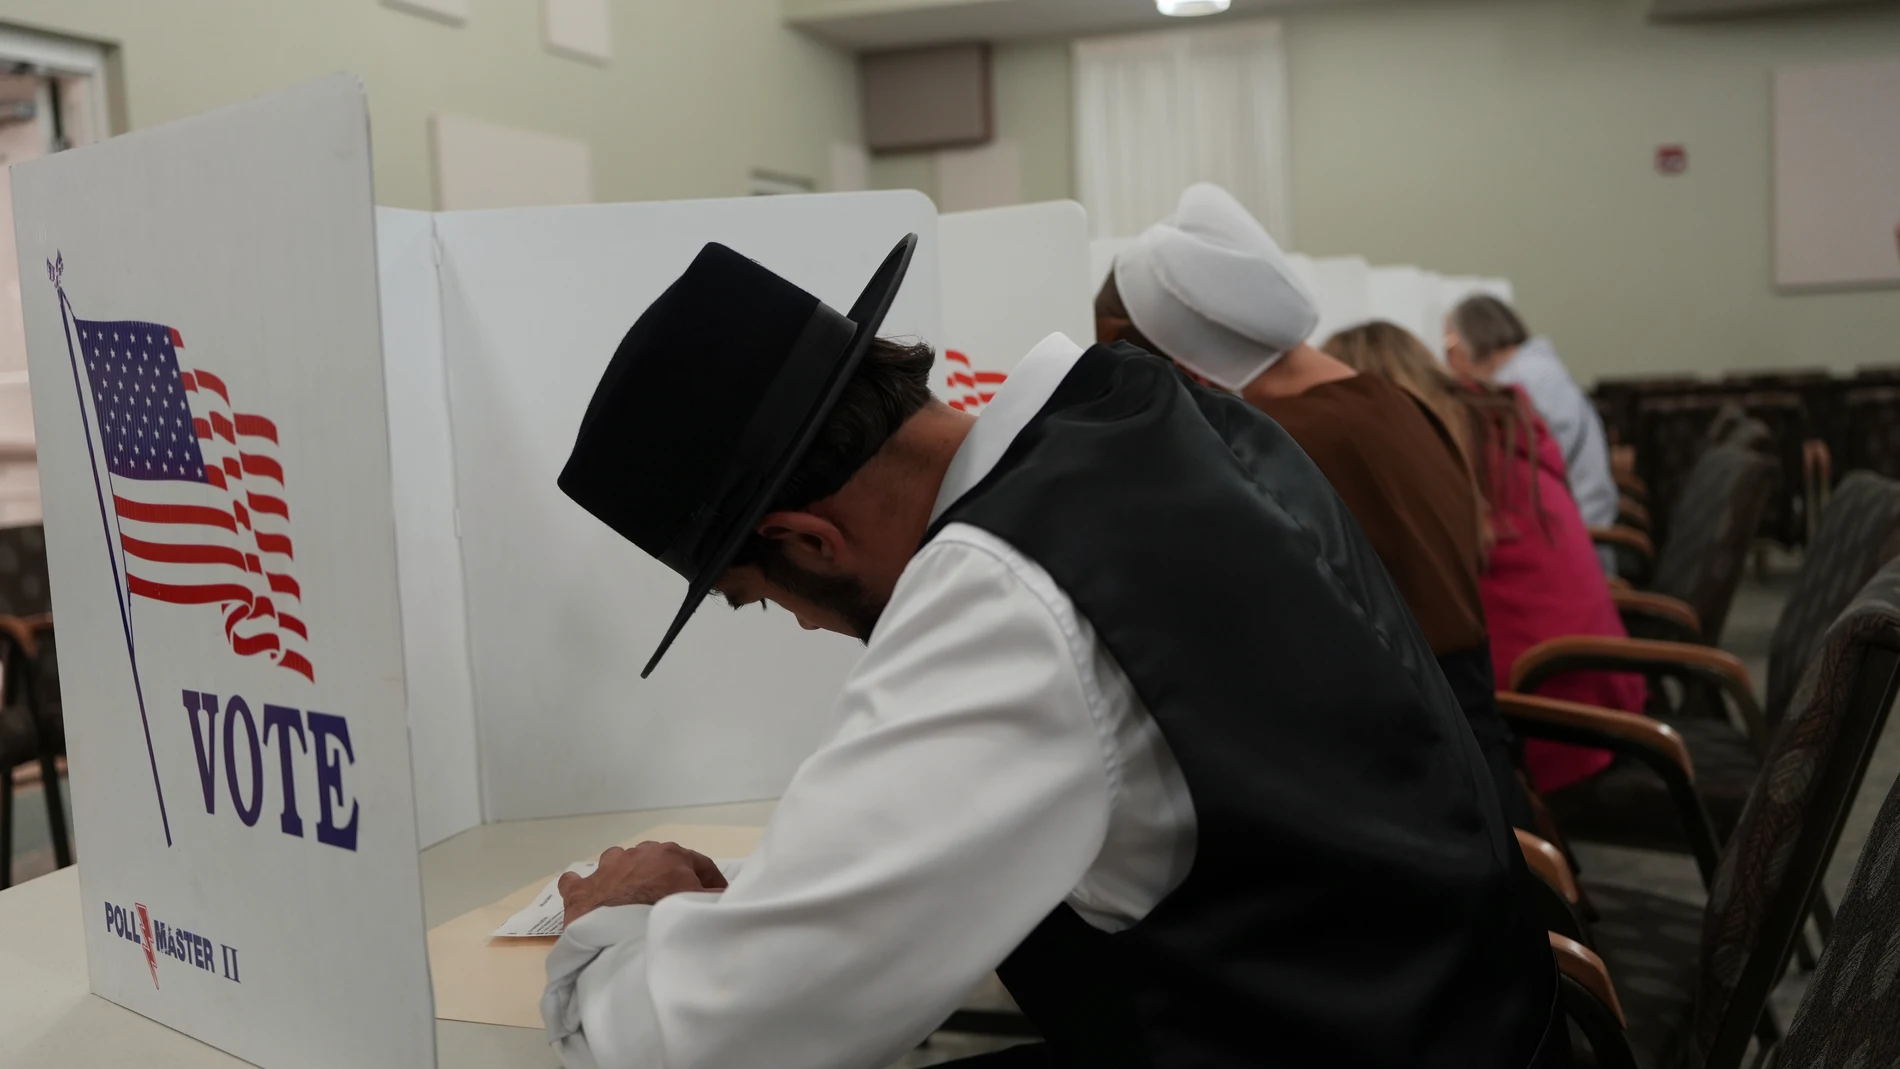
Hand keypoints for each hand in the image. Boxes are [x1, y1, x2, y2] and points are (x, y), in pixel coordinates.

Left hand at [559, 841, 727, 926]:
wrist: (620, 935)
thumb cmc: (665, 916)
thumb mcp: (702, 905)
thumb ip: (714, 897)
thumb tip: (725, 895)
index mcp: (671, 855)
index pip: (698, 863)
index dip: (710, 880)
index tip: (715, 895)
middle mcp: (637, 854)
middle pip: (657, 861)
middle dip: (667, 877)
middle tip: (674, 900)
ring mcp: (606, 868)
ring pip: (618, 862)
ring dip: (626, 875)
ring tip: (631, 897)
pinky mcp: (580, 888)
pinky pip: (577, 880)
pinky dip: (583, 886)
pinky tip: (587, 894)